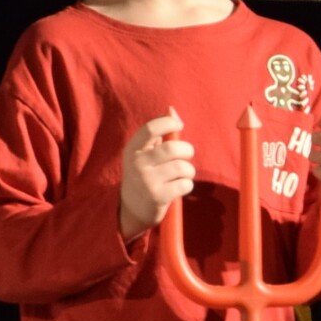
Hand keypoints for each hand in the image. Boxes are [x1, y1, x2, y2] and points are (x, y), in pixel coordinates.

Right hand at [119, 111, 194, 238]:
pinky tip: (179, 187)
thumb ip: (158, 133)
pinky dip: (187, 184)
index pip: (150, 128)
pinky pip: (185, 184)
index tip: (179, 125)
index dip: (169, 123)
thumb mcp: (143, 154)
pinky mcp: (158, 197)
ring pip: (183, 167)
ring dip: (188, 171)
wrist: (131, 210)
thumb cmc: (144, 175)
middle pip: (173, 148)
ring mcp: (147, 181)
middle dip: (187, 150)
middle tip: (186, 156)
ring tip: (182, 175)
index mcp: (132, 150)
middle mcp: (137, 164)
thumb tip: (172, 109)